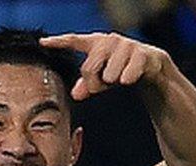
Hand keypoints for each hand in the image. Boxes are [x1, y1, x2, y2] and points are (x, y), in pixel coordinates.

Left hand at [40, 32, 170, 100]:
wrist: (152, 68)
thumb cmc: (121, 70)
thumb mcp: (102, 79)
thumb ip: (87, 86)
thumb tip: (75, 95)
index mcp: (96, 43)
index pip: (74, 40)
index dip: (58, 42)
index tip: (43, 43)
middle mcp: (109, 40)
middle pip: (89, 67)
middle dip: (93, 83)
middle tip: (101, 87)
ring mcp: (126, 45)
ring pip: (109, 74)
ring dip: (113, 82)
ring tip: (120, 80)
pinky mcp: (142, 54)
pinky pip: (127, 75)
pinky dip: (126, 80)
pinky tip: (128, 80)